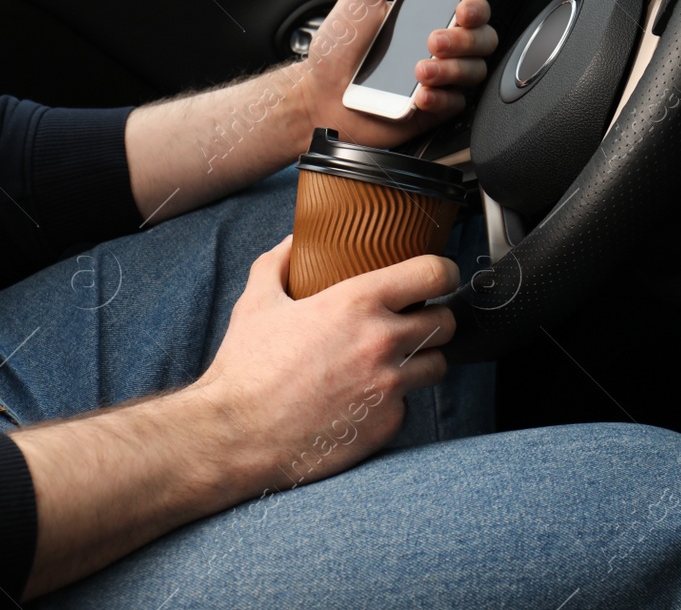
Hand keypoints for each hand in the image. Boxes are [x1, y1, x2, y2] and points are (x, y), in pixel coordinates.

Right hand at [191, 236, 458, 490]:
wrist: (234, 436)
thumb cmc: (245, 369)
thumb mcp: (257, 303)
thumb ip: (279, 264)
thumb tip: (294, 242)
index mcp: (358, 303)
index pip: (434, 273)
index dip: (443, 272)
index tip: (440, 276)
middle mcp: (383, 342)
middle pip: (446, 321)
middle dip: (434, 319)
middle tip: (414, 322)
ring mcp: (389, 386)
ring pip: (437, 365)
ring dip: (422, 361)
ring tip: (395, 362)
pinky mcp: (387, 424)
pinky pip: (408, 405)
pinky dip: (393, 402)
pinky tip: (366, 399)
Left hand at [293, 0, 498, 147]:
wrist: (316, 94)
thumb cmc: (338, 48)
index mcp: (431, 17)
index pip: (474, 9)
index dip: (478, 6)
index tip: (463, 5)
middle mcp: (443, 48)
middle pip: (484, 40)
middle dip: (464, 39)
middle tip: (433, 39)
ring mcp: (441, 79)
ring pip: (474, 71)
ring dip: (450, 68)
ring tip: (419, 69)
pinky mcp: (434, 110)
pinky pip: (455, 103)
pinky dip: (439, 97)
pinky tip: (419, 94)